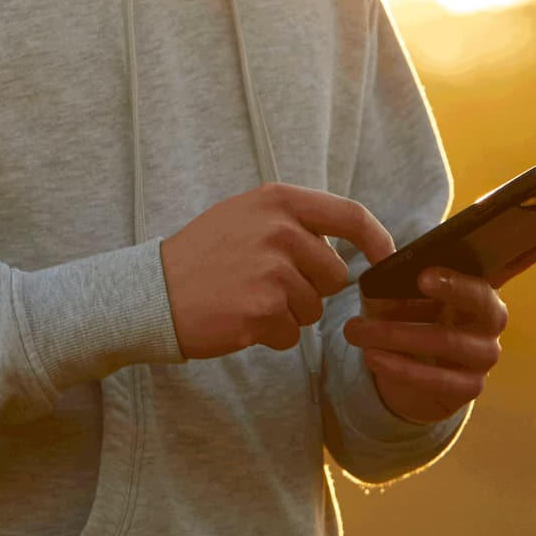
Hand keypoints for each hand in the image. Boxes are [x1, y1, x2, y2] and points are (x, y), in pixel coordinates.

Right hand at [159, 183, 395, 358]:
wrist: (152, 292)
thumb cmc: (201, 257)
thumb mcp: (245, 217)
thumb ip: (293, 221)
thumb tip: (346, 240)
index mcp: (277, 201)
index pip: (350, 216)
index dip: (377, 241)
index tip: (383, 259)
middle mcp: (279, 229)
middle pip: (334, 274)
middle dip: (310, 289)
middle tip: (266, 285)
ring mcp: (271, 269)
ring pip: (313, 307)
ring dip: (287, 314)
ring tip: (246, 300)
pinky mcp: (263, 308)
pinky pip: (291, 333)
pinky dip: (270, 335)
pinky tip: (239, 319)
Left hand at [341, 220, 535, 423]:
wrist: (392, 371)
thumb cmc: (401, 314)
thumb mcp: (396, 289)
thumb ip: (402, 273)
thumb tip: (398, 264)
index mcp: (479, 283)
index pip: (519, 258)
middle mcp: (491, 317)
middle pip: (485, 300)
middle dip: (455, 286)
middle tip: (422, 275)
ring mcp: (484, 355)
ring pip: (450, 343)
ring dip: (399, 334)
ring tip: (356, 328)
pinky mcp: (467, 388)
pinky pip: (437, 379)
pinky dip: (401, 367)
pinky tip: (373, 357)